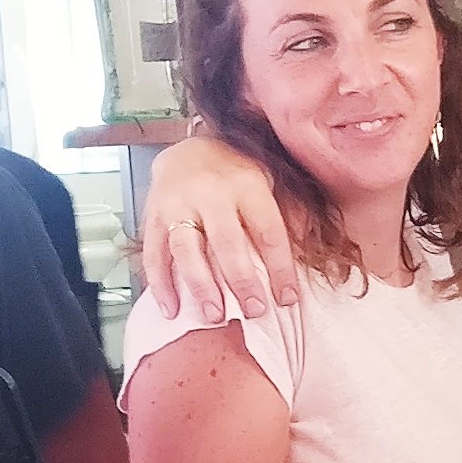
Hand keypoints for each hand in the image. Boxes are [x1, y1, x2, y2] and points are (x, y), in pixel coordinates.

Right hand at [140, 127, 302, 313]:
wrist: (187, 148)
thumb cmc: (234, 172)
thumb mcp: (270, 180)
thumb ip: (289, 213)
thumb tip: (308, 253)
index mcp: (246, 184)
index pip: (268, 231)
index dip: (280, 268)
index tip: (287, 298)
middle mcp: (210, 192)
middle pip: (226, 242)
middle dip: (241, 281)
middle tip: (253, 311)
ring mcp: (178, 203)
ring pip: (187, 249)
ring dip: (200, 286)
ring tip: (213, 314)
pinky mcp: (153, 215)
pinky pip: (154, 252)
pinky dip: (160, 283)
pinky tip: (171, 307)